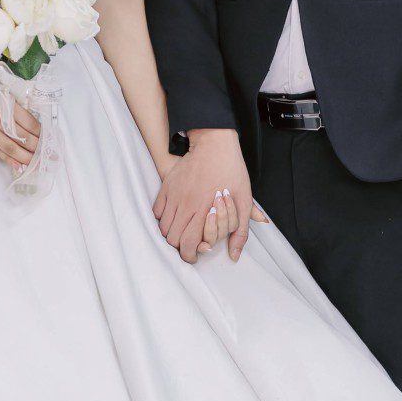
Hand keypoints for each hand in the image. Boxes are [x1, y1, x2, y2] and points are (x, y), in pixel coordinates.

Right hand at [0, 71, 39, 168]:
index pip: (28, 122)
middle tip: (48, 154)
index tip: (49, 137)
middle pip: (21, 137)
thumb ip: (14, 106)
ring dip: (25, 157)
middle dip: (36, 147)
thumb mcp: (1, 90)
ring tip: (37, 163)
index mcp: (4, 103)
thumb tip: (32, 124)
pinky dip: (8, 159)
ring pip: (9, 147)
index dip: (40, 132)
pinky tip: (19, 165)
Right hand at [152, 128, 267, 262]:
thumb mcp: (244, 201)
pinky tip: (174, 218)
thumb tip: (235, 255)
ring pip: (163, 227)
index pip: (189, 243)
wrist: (215, 144)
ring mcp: (174, 195)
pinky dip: (163, 219)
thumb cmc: (232, 171)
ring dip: (171, 234)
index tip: (195, 256)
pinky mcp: (167, 186)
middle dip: (180, 248)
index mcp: (205, 210)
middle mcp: (186, 204)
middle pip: (173, 239)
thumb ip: (240, 231)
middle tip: (188, 247)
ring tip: (182, 233)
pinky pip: (157, 211)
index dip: (190, 255)